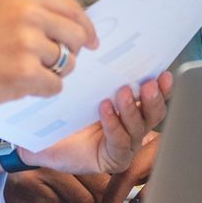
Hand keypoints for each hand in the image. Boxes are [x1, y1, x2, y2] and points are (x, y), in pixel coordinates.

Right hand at [0, 0, 95, 124]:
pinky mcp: (24, 72)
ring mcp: (27, 42)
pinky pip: (54, 86)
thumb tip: (68, 27)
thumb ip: (29, 12)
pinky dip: (42, 91)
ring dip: (52, 74)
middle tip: (57, 65)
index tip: (92, 41)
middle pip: (76, 36)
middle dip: (71, 53)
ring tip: (24, 74)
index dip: (86, 27)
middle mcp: (28, 13)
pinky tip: (19, 86)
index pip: (72, 8)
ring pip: (66, 63)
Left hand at [21, 73, 170, 202]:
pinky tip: (105, 109)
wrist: (38, 140)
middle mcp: (130, 126)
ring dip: (133, 109)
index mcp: (128, 107)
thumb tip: (104, 43)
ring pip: (140, 127)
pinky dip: (114, 124)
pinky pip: (120, 142)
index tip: (163, 73)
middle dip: (153, 98)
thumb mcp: (80, 90)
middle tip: (148, 83)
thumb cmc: (60, 115)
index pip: (152, 97)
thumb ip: (98, 74)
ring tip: (122, 93)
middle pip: (154, 114)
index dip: (162, 87)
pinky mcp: (114, 159)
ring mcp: (124, 144)